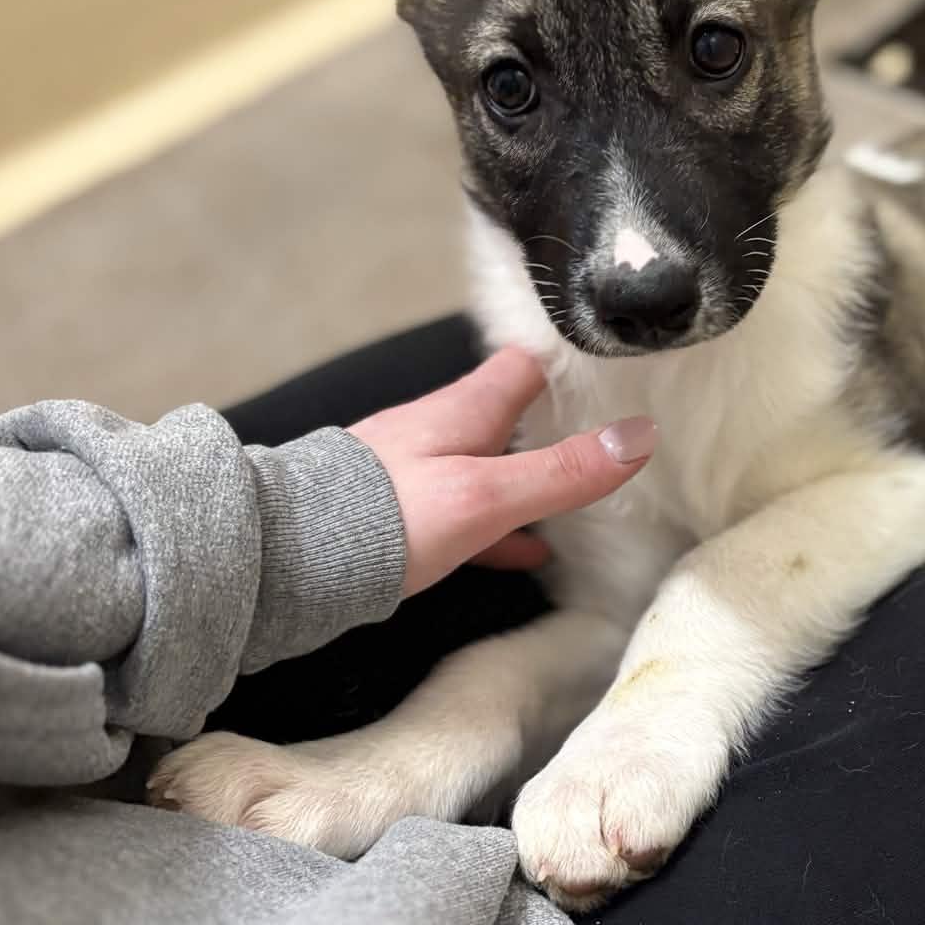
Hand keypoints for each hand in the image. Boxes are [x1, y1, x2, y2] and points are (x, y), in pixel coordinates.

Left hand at [349, 348, 653, 595]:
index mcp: (463, 409)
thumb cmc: (386, 518)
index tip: (614, 372)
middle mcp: (438, 429)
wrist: (285, 561)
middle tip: (606, 440)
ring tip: (577, 500)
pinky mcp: (396, 513)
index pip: (526, 364)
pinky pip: (462, 510)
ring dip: (526, 477)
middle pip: (508, 413)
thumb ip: (560, 472)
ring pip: (486, 463)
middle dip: (553, 424)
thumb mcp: (487, 497)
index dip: (569, 364)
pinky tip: (524, 553)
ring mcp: (414, 470)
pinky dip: (498, 524)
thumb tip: (639, 437)